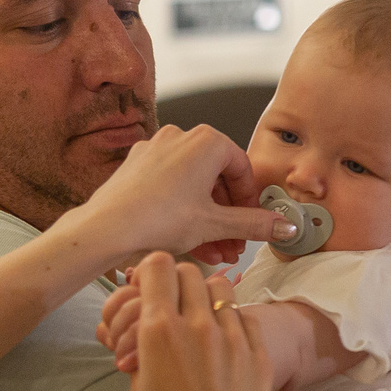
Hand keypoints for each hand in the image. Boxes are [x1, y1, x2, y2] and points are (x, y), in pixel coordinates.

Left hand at [60, 124, 292, 268]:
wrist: (106, 229)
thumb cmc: (156, 219)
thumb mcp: (215, 225)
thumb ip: (255, 224)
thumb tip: (285, 226)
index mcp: (205, 140)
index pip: (242, 169)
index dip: (251, 201)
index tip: (255, 223)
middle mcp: (179, 138)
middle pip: (217, 179)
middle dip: (229, 217)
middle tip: (236, 244)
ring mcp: (155, 151)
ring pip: (194, 188)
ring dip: (209, 222)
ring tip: (217, 252)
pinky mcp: (137, 168)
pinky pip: (171, 190)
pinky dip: (185, 214)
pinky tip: (193, 245)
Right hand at [125, 254, 273, 390]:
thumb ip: (141, 354)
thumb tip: (142, 338)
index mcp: (159, 332)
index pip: (157, 266)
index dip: (148, 272)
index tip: (146, 287)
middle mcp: (198, 325)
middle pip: (189, 271)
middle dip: (176, 282)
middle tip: (172, 305)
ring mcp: (233, 337)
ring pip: (221, 288)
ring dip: (207, 297)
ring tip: (201, 322)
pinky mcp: (258, 354)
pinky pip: (245, 317)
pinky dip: (232, 322)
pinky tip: (225, 345)